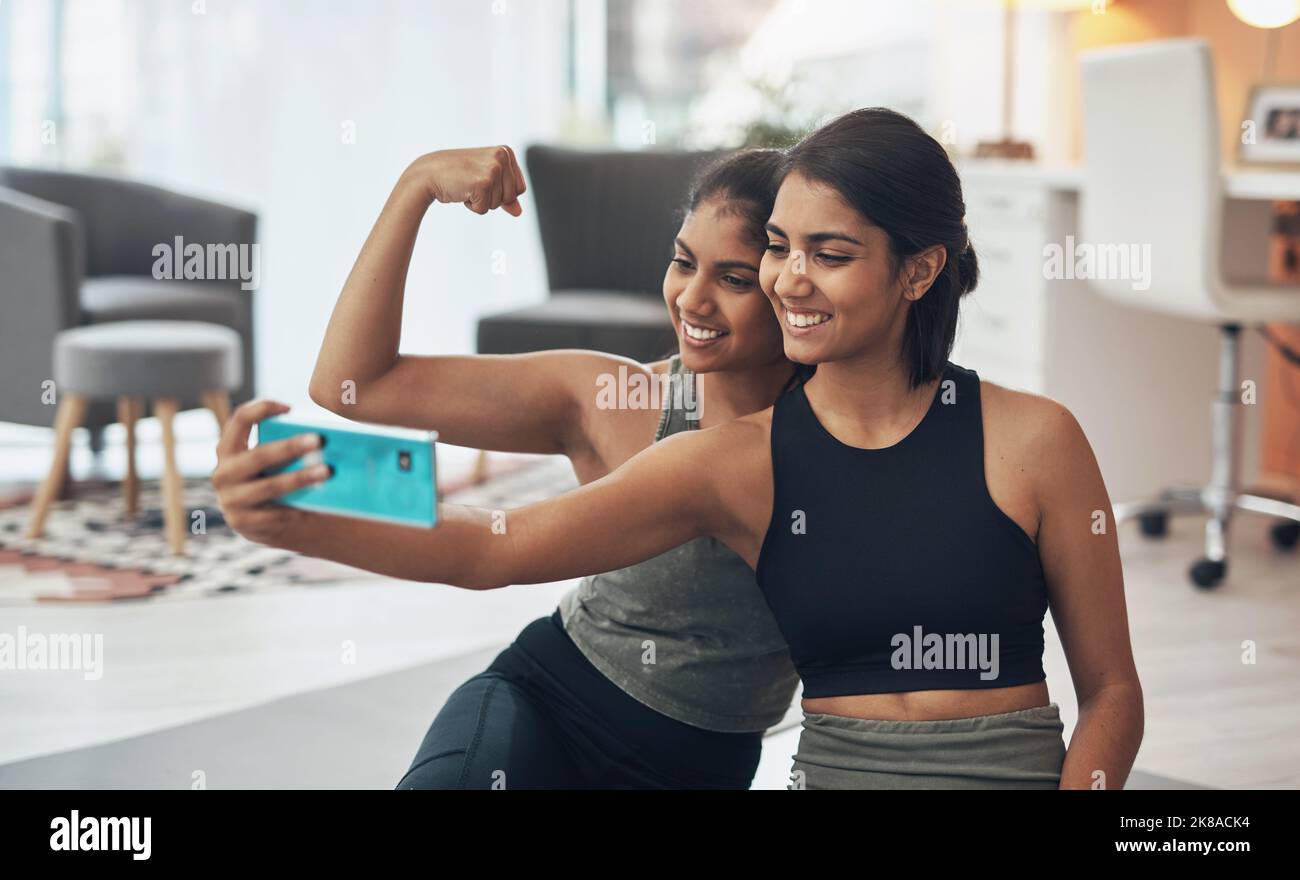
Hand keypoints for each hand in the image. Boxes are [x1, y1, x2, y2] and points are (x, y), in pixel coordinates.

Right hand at [212, 400, 330, 545]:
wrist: (261, 522)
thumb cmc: (273, 478)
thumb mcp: (271, 461)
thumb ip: (285, 446)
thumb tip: (328, 435)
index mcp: (228, 449)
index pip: (239, 420)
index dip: (261, 409)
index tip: (290, 408)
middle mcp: (223, 472)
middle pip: (258, 456)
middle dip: (289, 447)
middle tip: (319, 440)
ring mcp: (229, 499)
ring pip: (268, 487)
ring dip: (298, 479)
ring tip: (326, 472)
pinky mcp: (241, 523)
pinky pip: (272, 514)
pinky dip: (294, 509)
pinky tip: (314, 505)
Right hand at [408, 145, 526, 215]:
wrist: (429, 173)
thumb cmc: (457, 175)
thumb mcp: (485, 179)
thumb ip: (505, 194)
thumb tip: (518, 212)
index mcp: (506, 152)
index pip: (519, 188)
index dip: (501, 192)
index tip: (482, 179)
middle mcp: (502, 156)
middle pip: (511, 197)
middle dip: (492, 198)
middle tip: (473, 183)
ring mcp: (493, 169)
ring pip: (498, 204)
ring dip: (481, 201)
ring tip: (467, 185)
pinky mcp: (483, 183)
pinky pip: (485, 209)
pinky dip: (473, 206)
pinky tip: (462, 190)